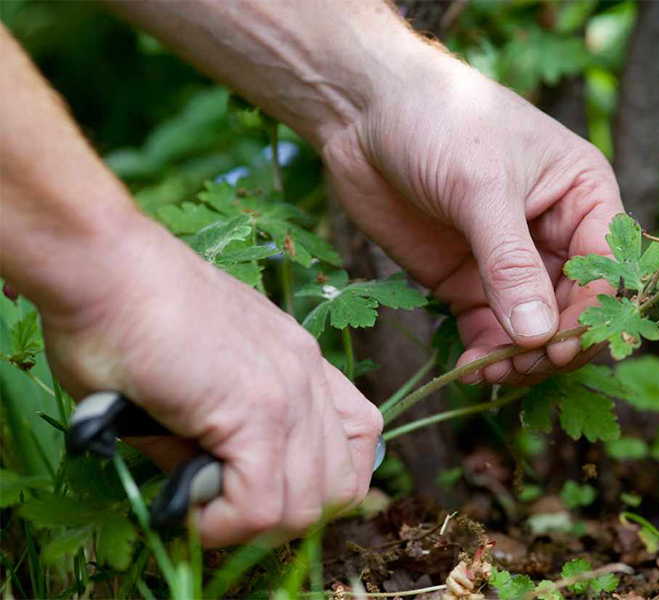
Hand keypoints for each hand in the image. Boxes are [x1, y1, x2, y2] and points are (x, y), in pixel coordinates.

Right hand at [38, 214, 381, 546]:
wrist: (104, 266)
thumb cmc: (124, 315)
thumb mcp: (190, 382)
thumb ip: (214, 437)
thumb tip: (210, 489)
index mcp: (298, 363)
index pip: (359, 436)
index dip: (320, 479)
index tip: (265, 488)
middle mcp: (307, 375)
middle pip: (344, 485)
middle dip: (286, 515)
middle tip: (225, 504)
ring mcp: (290, 391)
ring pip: (309, 506)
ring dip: (252, 525)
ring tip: (199, 500)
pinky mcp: (257, 410)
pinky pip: (262, 506)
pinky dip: (223, 523)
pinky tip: (188, 502)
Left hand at [321, 52, 622, 384]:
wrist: (363, 112)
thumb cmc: (439, 121)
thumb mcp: (481, 187)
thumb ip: (510, 263)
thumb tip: (539, 337)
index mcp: (582, 197)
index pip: (606, 270)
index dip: (589, 315)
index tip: (556, 348)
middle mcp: (555, 234)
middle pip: (574, 309)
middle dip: (551, 344)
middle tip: (519, 368)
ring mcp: (509, 262)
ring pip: (533, 329)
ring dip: (518, 358)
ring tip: (489, 372)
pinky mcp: (467, 280)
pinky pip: (489, 330)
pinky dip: (485, 354)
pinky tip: (470, 369)